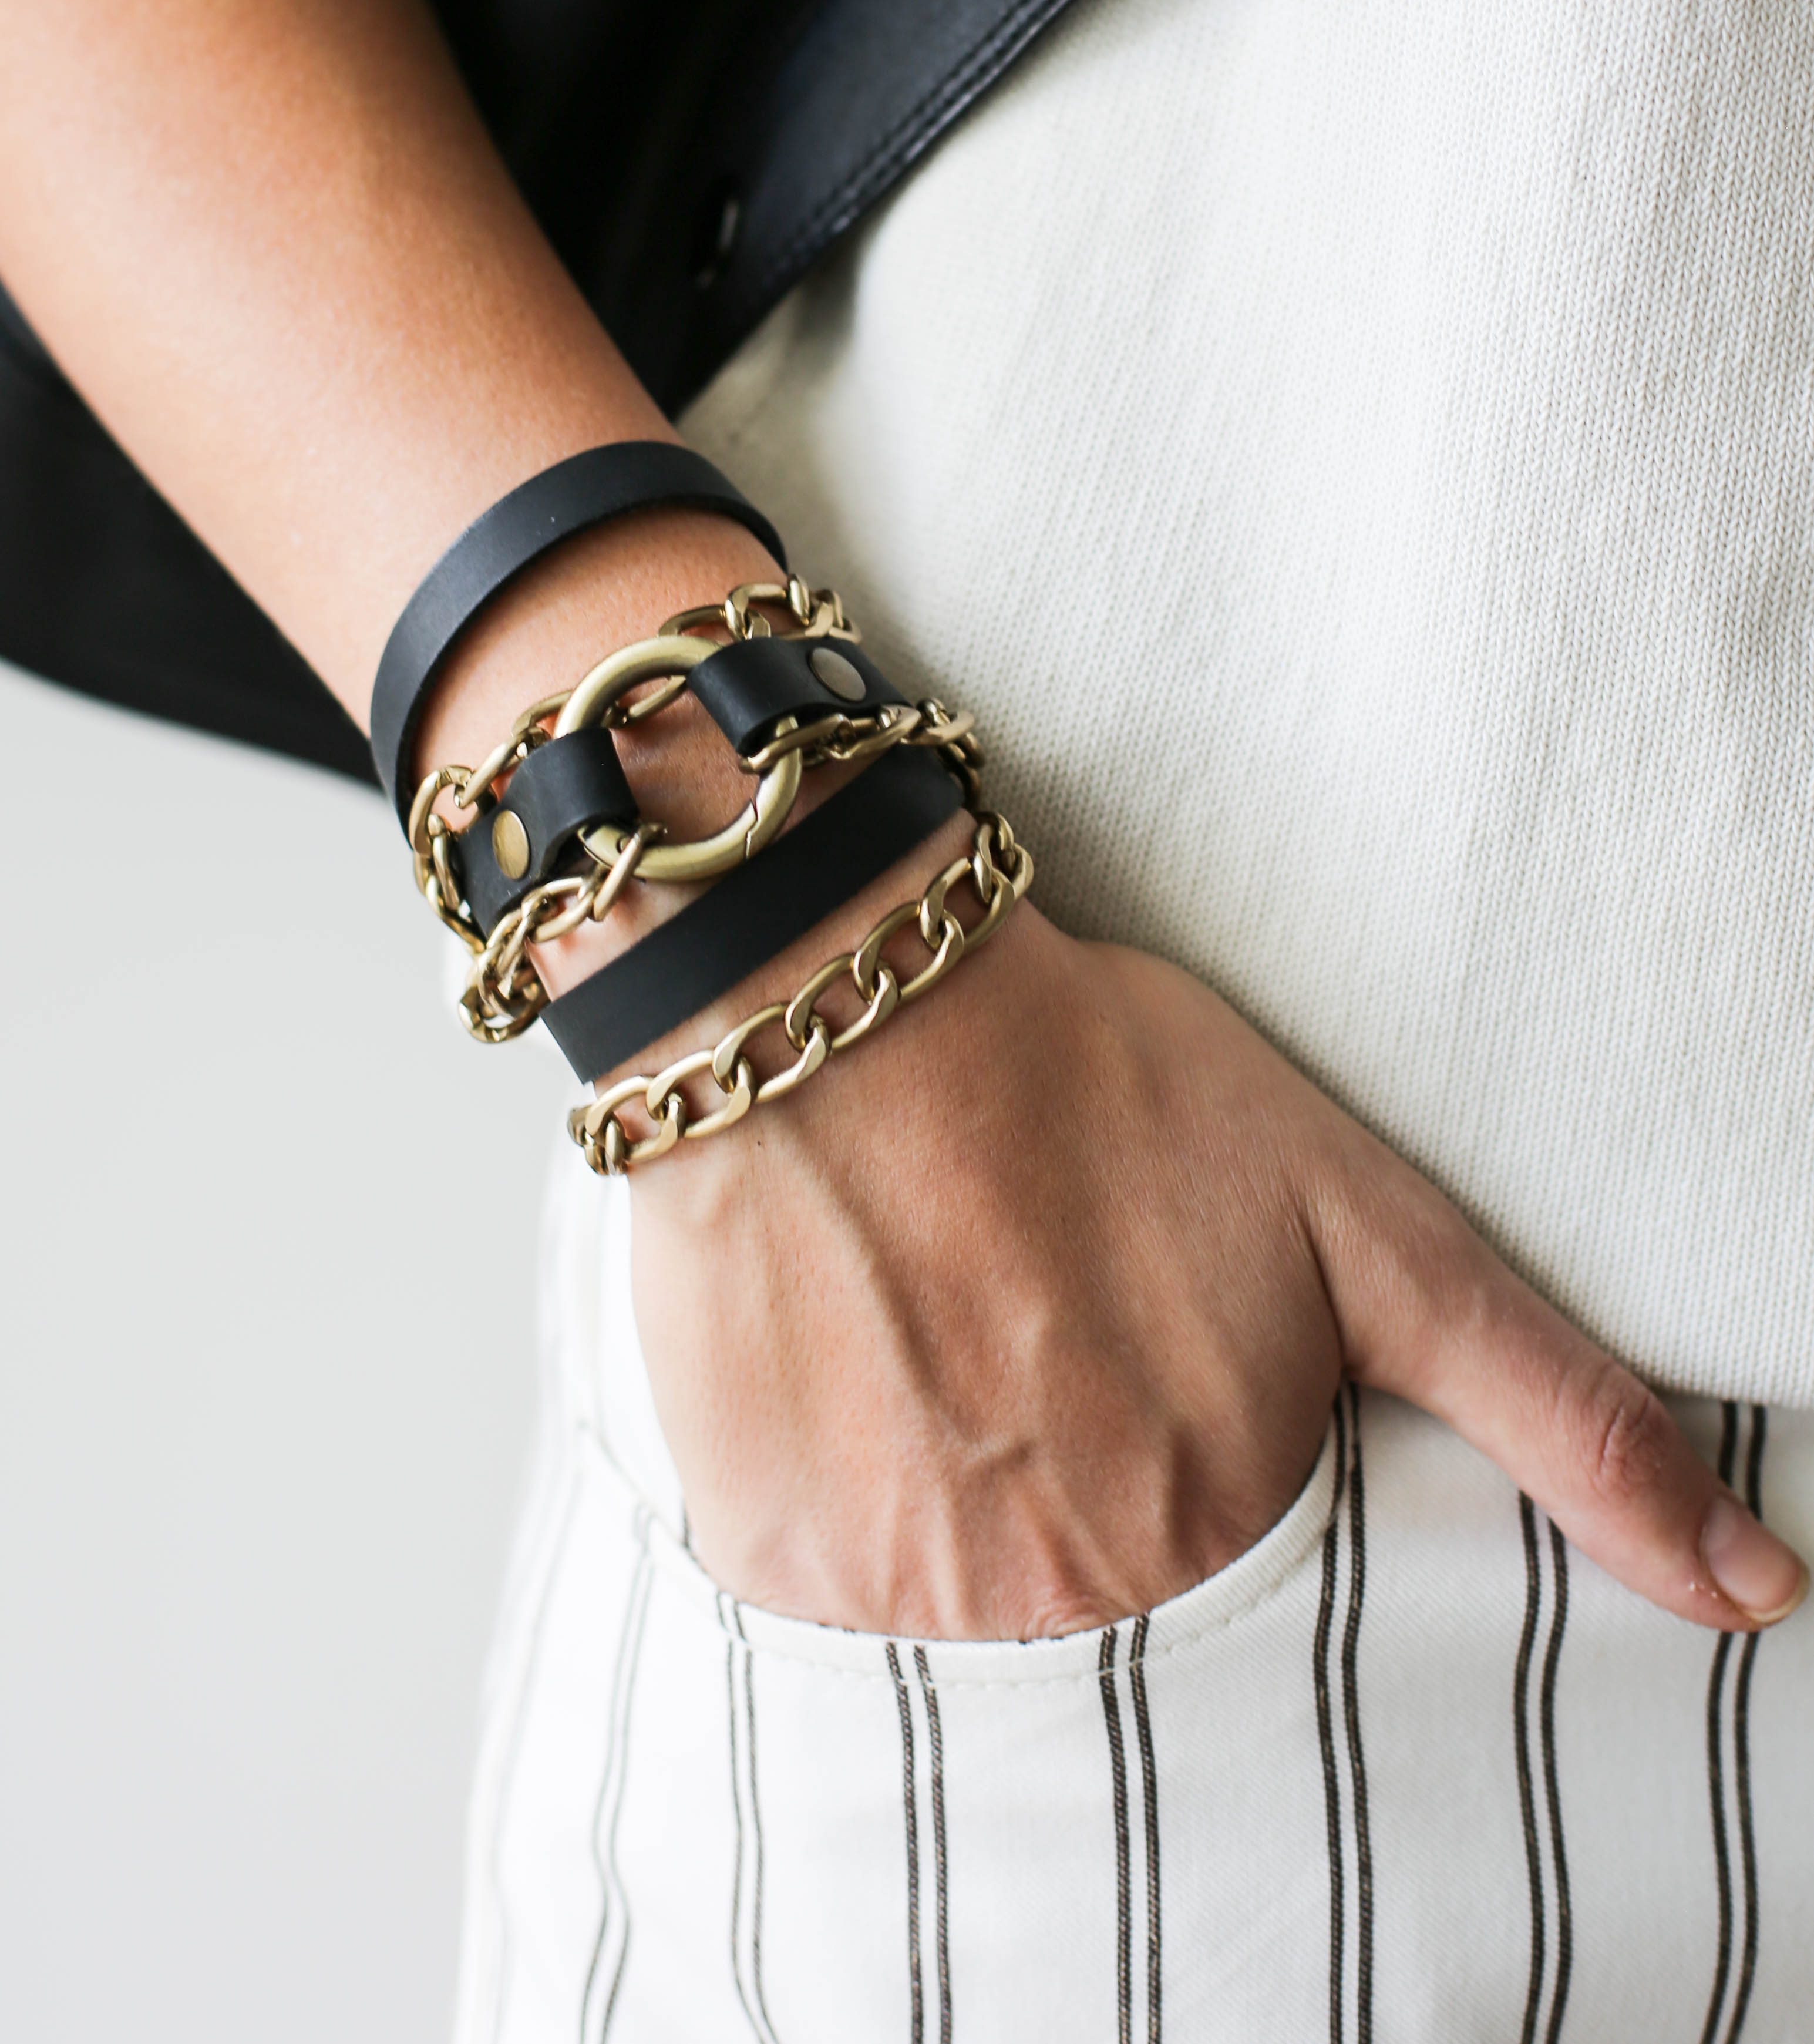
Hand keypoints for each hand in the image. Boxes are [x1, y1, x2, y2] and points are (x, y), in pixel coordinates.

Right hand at [614, 862, 1808, 1641]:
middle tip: (1062, 1363)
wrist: (846, 1005)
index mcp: (1211, 1548)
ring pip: (975, 1628)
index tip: (1170, 1406)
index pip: (1261, 1643)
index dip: (1218, 1506)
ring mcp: (892, 1599)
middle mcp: (1051, 1611)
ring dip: (980, 1518)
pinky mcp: (766, 1557)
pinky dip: (865, 1511)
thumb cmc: (1111, 1094)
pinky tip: (875, 1378)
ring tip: (965, 1354)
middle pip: (1114, 1639)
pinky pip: (839, 1604)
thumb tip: (1764, 1595)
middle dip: (1102, 1515)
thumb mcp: (1372, 1233)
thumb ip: (1565, 1417)